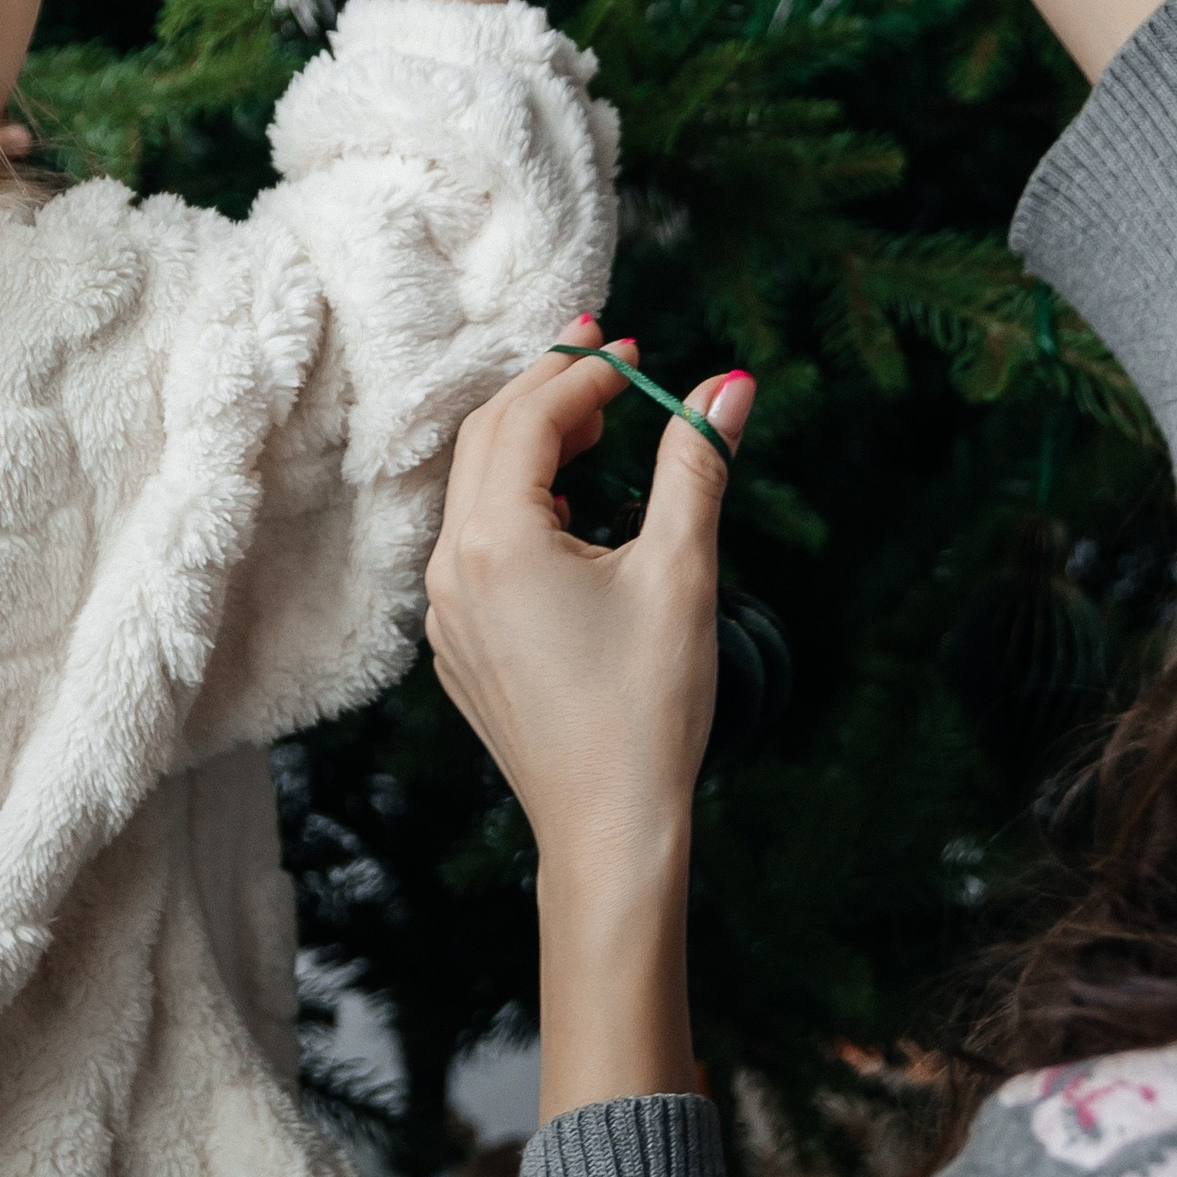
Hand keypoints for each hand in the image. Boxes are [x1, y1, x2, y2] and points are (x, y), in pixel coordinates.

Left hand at [427, 324, 757, 1116]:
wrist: (610, 827)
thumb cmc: (649, 707)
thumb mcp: (681, 572)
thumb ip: (697, 465)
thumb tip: (729, 384)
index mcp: (495, 543)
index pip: (528, 418)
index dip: (582, 372)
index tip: (634, 350)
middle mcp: (452, 570)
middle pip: (487, 439)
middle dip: (547, 388)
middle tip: (606, 355)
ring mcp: (447, 612)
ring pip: (476, 491)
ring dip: (532, 443)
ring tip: (599, 423)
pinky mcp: (461, 644)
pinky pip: (476, 543)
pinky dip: (519, 501)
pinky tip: (571, 503)